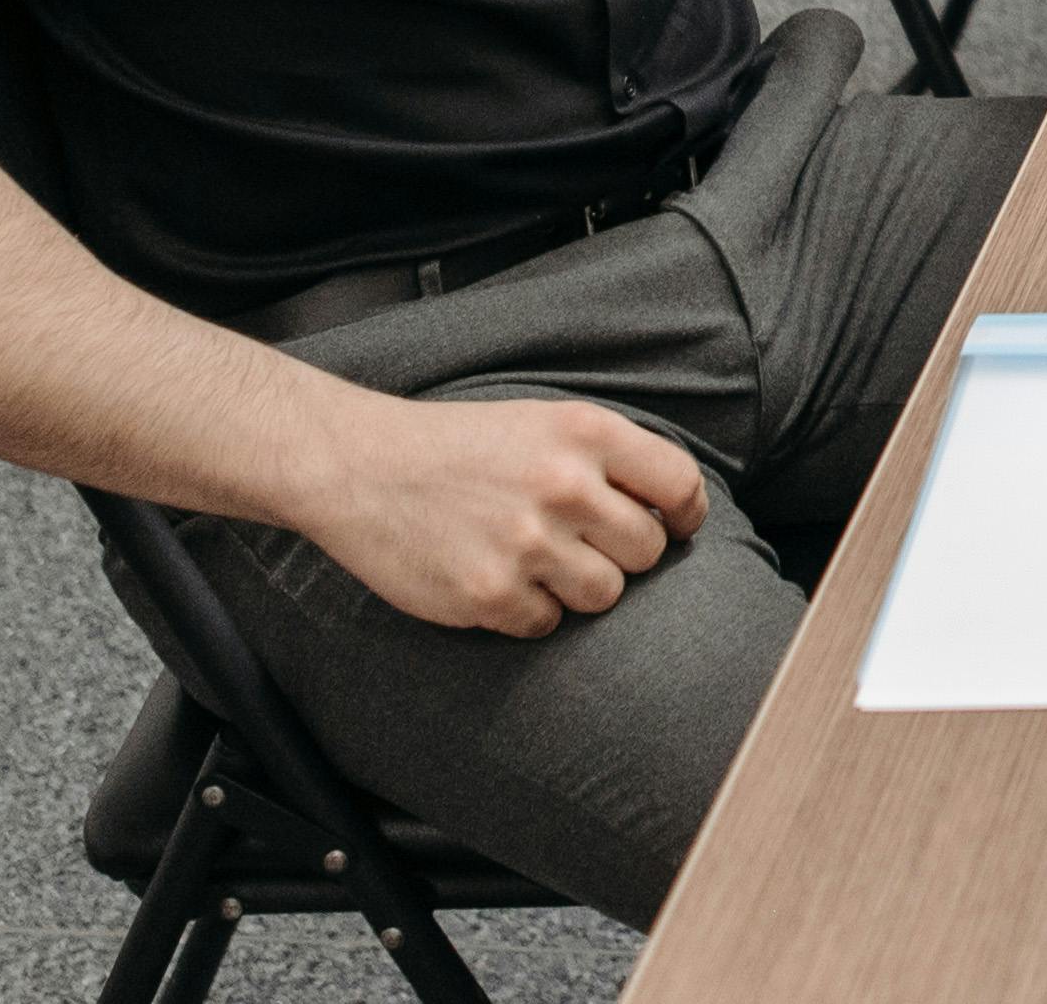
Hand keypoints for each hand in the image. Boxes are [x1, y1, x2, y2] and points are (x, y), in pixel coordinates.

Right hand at [289, 392, 710, 636]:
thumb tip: (676, 510)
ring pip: (605, 594)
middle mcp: (564, 485)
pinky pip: (546, 624)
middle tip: (580, 542)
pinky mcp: (489, 593)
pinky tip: (496, 577)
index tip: (676, 527)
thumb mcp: (544, 422)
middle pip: (648, 550)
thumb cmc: (461, 445)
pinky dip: (528, 611)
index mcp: (585, 432)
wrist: (361, 466)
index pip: (679, 485)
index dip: (685, 515)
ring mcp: (527, 542)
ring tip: (536, 560)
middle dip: (623, 553)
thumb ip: (608, 458)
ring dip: (578, 587)